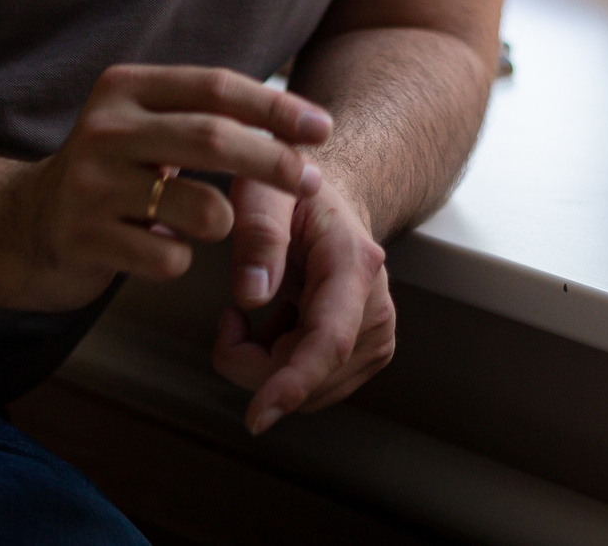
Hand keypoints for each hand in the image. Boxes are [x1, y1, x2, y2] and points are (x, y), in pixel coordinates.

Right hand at [0, 65, 331, 312]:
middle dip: (274, 162)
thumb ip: (206, 113)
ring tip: (207, 223)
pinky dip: (180, 260)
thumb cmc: (112, 174)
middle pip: (215, 140)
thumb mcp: (145, 126)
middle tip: (310, 182)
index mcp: (125, 88)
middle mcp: (104, 129)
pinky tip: (157, 251)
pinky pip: (169, 258)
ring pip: (200, 208)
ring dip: (223, 222)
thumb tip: (304, 120)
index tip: (323, 129)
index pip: (217, 86)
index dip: (276, 107)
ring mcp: (88, 186)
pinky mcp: (82, 239)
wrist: (22, 228)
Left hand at [212, 169, 394, 434]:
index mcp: (354, 263)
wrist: (330, 201)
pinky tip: (278, 327)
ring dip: (264, 366)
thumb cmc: (291, 193)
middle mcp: (376, 306)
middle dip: (251, 362)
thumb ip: (257, 234)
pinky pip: (314, 388)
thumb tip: (250, 295)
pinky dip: (281, 369)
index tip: (256, 417)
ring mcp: (378, 333)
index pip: (329, 339)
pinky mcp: (369, 352)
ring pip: (308, 390)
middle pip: (307, 373)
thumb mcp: (264, 191)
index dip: (292, 383)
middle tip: (229, 318)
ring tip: (256, 318)